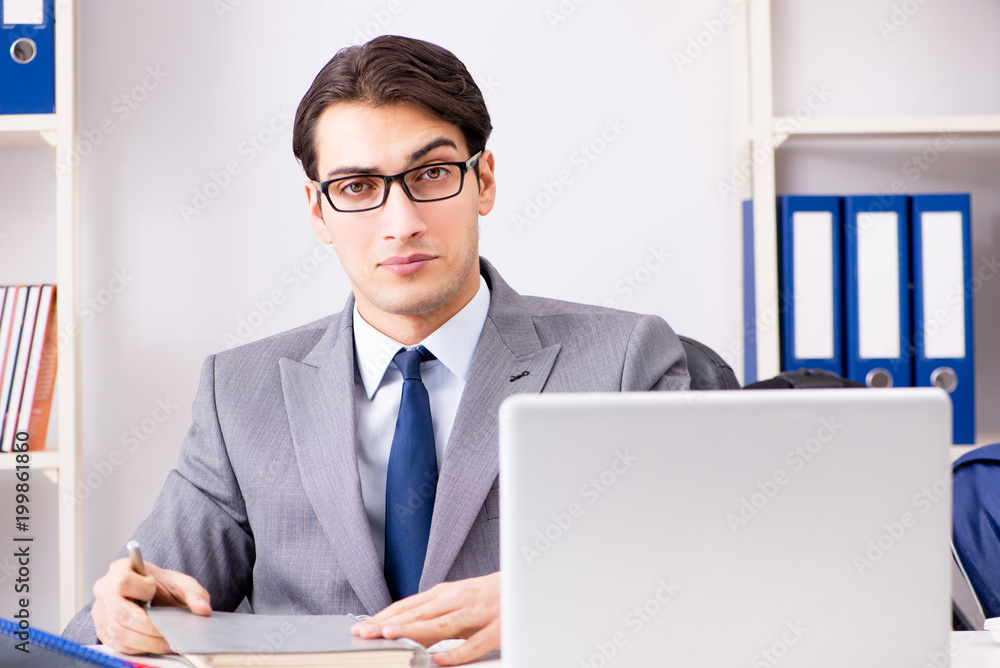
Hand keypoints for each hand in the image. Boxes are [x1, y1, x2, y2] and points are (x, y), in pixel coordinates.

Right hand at [91, 557, 211, 654]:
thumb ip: (194, 593)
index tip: (154, 592)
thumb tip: (203, 610)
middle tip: (169, 633)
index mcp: (120, 570)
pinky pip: (118, 644)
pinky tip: (156, 646)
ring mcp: (101, 612)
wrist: (149, 594)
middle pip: (121, 613)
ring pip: (119, 632)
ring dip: (146, 642)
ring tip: (167, 644)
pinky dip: (139, 648)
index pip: (123, 581)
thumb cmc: (160, 585)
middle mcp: (104, 590)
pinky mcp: (103, 630)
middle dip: (149, 627)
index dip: (141, 589)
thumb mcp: (179, 583)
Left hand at [352, 571, 499, 664]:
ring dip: (416, 630)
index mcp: (448, 592)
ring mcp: (480, 613)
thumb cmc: (492, 595)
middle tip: (366, 633)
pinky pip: (477, 643)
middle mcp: (460, 599)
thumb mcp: (460, 599)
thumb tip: (402, 625)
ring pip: (444, 624)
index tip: (362, 627)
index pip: (409, 606)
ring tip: (392, 637)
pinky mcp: (500, 627)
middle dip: (390, 624)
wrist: (531, 583)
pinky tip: (441, 659)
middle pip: (420, 613)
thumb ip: (435, 611)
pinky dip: (458, 652)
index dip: (384, 616)